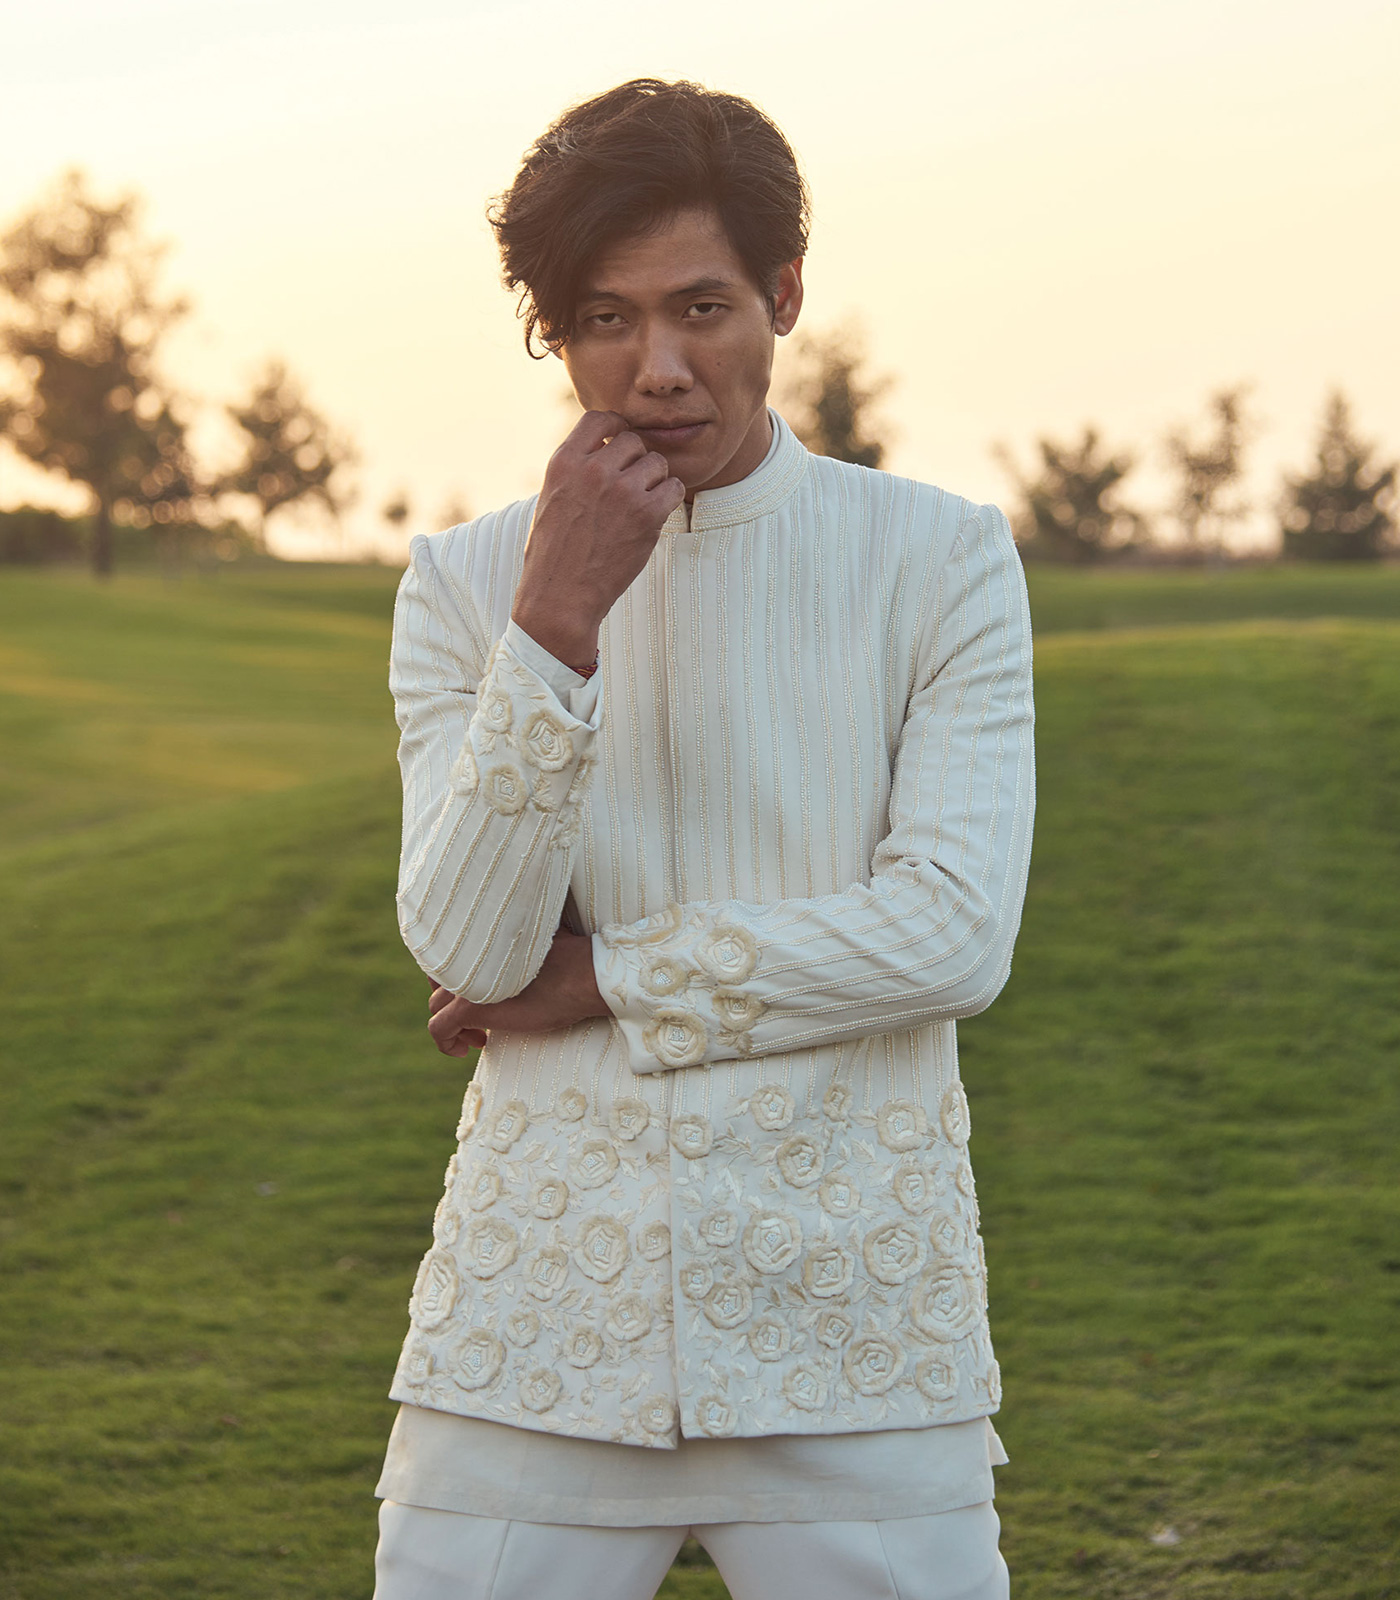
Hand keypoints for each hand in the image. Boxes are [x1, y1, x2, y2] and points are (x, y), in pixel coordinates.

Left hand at [426, 930, 608, 1056]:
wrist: (584, 976)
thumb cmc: (572, 959)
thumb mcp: (534, 946)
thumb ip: (512, 946)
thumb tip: (520, 939)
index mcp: (480, 940)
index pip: (447, 957)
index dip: (457, 980)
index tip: (477, 996)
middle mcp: (466, 959)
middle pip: (437, 983)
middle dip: (451, 1003)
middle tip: (477, 1021)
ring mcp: (465, 984)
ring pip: (437, 1007)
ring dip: (454, 1025)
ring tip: (480, 1037)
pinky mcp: (469, 1009)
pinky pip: (438, 1030)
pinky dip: (446, 1044)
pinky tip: (465, 1050)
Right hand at [511, 410, 684, 669]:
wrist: (559, 597)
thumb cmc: (553, 553)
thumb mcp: (551, 497)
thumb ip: (576, 468)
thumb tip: (605, 445)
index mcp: (565, 461)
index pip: (600, 417)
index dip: (615, 428)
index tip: (619, 445)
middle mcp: (593, 469)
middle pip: (633, 440)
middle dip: (635, 461)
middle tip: (629, 488)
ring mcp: (621, 491)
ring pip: (657, 463)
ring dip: (654, 481)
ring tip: (638, 507)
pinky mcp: (646, 515)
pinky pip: (674, 488)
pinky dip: (669, 499)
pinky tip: (654, 516)